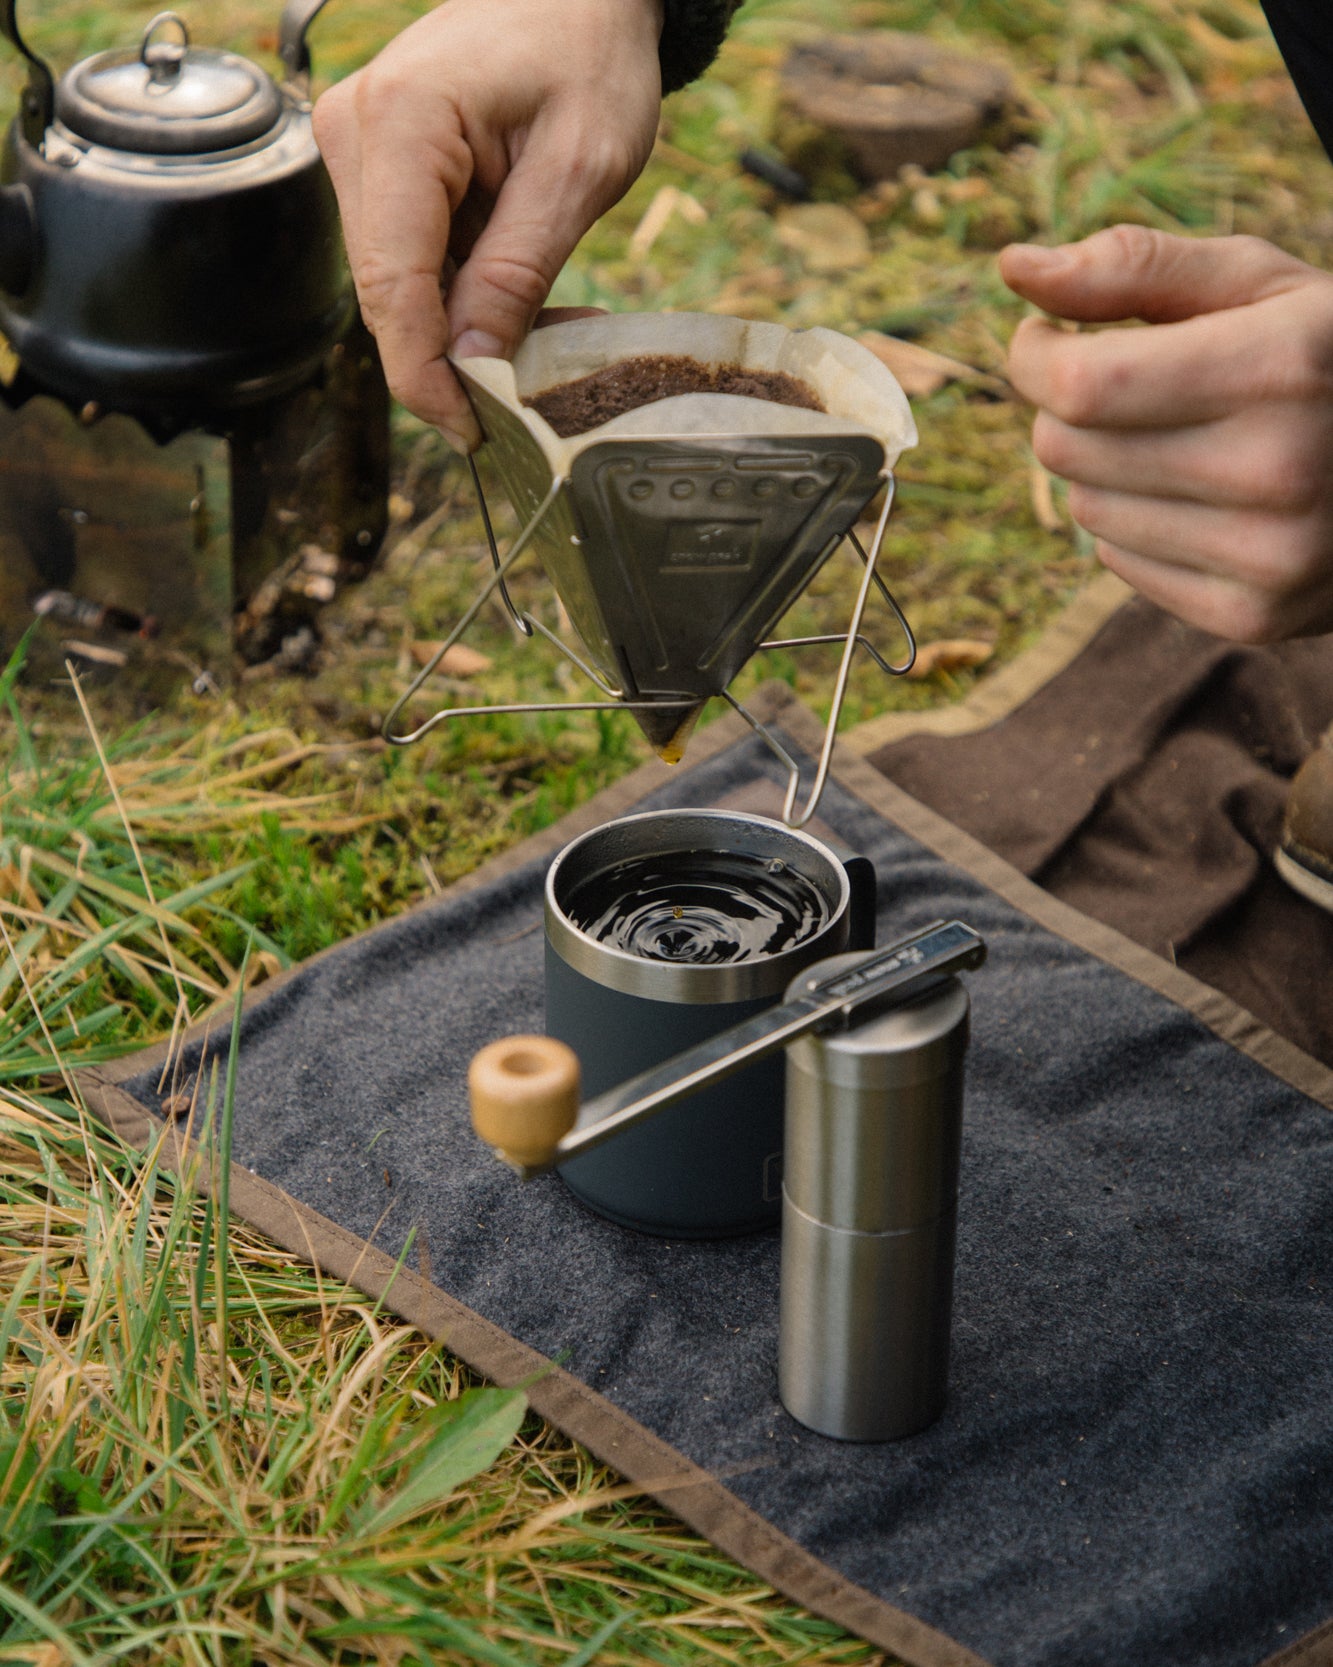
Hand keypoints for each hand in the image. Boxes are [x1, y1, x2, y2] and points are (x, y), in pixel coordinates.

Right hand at [313, 0, 663, 450]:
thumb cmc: (588, 52)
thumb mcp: (579, 170)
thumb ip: (518, 273)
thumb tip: (473, 366)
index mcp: (402, 123)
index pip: (392, 288)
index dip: (427, 377)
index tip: (475, 434)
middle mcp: (356, 132)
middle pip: (388, 296)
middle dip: (457, 357)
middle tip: (544, 383)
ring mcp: (357, 146)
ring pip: (399, 287)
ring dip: (468, 327)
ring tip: (558, 326)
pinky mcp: (377, 165)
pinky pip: (411, 260)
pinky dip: (466, 294)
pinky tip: (524, 293)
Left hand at [1001, 226, 1332, 641]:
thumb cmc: (1328, 358)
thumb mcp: (1257, 284)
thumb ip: (1134, 267)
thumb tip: (1014, 267)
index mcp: (1280, 367)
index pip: (1080, 384)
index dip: (1036, 356)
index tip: (1046, 338)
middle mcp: (1276, 469)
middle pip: (1067, 449)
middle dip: (1071, 408)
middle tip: (1126, 386)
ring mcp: (1268, 556)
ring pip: (1086, 509)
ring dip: (1105, 467)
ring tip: (1183, 442)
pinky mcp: (1253, 617)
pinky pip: (1118, 563)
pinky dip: (1135, 526)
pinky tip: (1201, 498)